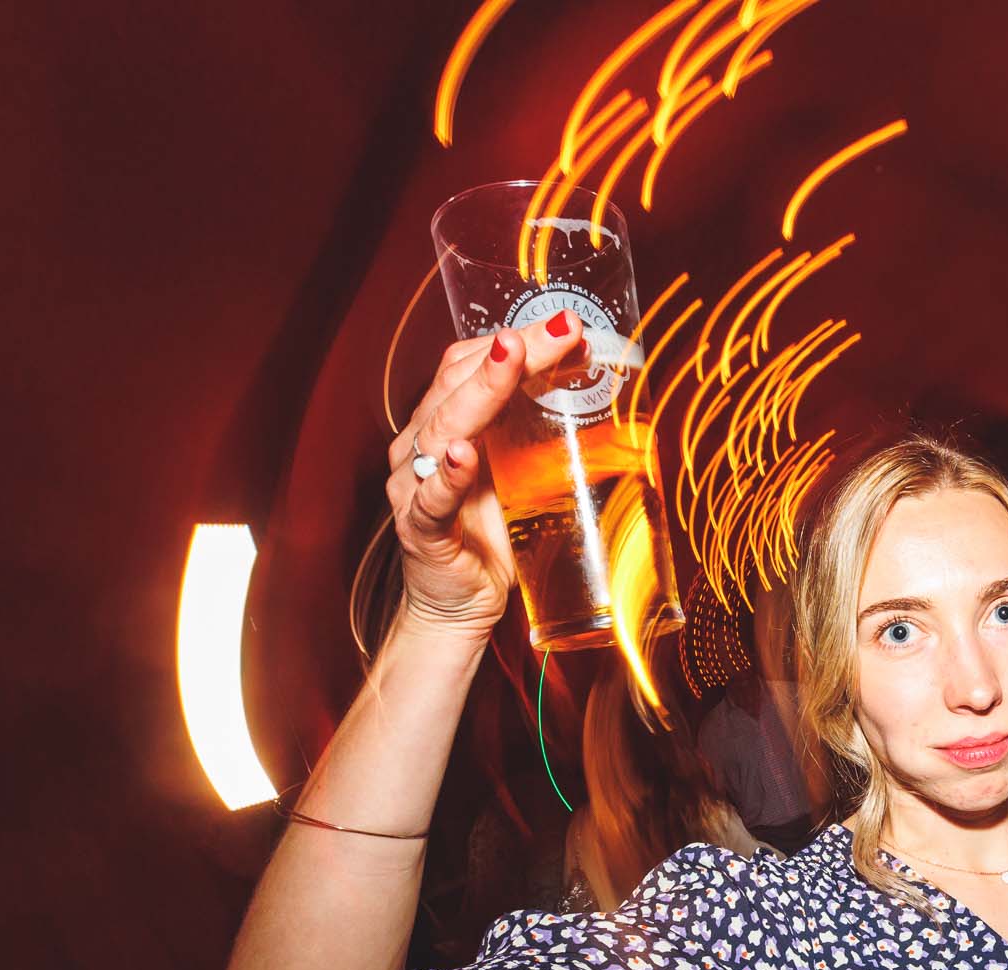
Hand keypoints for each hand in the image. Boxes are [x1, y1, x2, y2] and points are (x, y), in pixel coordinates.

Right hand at [384, 316, 588, 638]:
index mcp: (442, 425)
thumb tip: (596, 391)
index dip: (517, 342)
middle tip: (558, 328)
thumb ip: (542, 435)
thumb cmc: (490, 536)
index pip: (468, 365)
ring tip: (510, 358)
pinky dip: (446, 476)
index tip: (566, 325)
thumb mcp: (522, 473)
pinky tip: (461, 454)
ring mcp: (412, 486)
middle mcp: (419, 447)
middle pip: (457, 384)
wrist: (460, 606)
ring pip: (441, 427)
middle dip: (511, 352)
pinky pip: (430, 499)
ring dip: (481, 391)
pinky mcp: (420, 530)